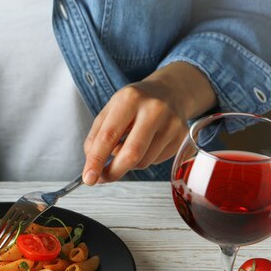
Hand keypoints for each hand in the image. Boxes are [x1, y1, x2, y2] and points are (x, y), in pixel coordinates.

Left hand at [81, 62, 216, 183]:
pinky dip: (144, 159)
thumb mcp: (110, 111)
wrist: (170, 92)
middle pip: (131, 154)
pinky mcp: (182, 137)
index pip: (108, 136)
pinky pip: (156, 161)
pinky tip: (146, 144)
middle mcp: (154, 109)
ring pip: (143, 161)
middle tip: (102, 178)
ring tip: (128, 147)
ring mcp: (171, 123)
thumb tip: (92, 167)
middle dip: (113, 172)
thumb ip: (96, 138)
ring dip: (128, 164)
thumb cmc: (135, 104)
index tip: (88, 178)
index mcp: (129, 99)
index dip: (96, 161)